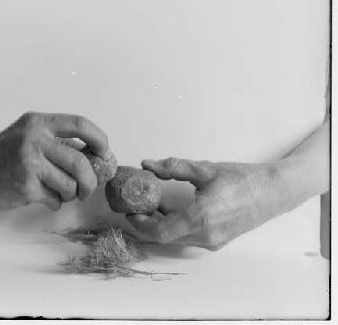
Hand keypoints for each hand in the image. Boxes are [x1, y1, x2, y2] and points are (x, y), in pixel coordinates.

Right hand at [0, 112, 110, 210]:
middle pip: (80, 162)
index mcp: (39, 123)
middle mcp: (35, 140)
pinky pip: (54, 199)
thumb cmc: (0, 153)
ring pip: (70, 185)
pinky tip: (42, 198)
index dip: (100, 139)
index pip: (80, 124)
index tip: (106, 153)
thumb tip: (93, 157)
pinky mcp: (25, 187)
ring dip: (70, 194)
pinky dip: (54, 203)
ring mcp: (30, 164)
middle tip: (87, 189)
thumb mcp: (26, 135)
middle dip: (90, 180)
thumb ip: (55, 141)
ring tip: (58, 193)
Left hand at [126, 157, 294, 249]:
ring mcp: (212, 242)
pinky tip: (172, 210)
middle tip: (137, 207)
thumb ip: (172, 167)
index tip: (130, 212)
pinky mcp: (218, 242)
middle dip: (148, 224)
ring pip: (177, 239)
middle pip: (165, 237)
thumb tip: (147, 164)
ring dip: (161, 225)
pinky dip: (176, 227)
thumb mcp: (204, 169)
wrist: (273, 192)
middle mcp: (205, 235)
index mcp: (200, 218)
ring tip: (152, 206)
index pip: (160, 231)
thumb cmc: (242, 179)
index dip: (141, 224)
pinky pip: (189, 238)